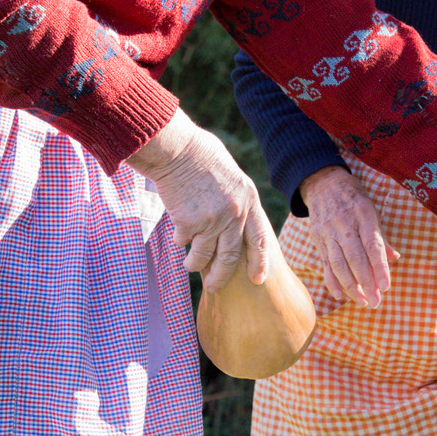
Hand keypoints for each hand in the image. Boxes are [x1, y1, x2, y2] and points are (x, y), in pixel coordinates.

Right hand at [128, 111, 270, 290]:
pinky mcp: (188, 224)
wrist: (177, 149)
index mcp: (249, 201)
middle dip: (220, 277)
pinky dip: (179, 239)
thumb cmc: (201, 157)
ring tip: (189, 265)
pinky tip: (176, 230)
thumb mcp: (232, 178)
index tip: (257, 279)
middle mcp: (234, 214)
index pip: (260, 239)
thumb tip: (236, 224)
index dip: (259, 262)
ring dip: (194, 264)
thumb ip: (236, 201)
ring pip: (202, 257)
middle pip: (230, 258)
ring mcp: (212, 221)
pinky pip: (182, 241)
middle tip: (214, 286)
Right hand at [300, 165, 400, 307]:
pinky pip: (325, 264)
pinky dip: (332, 282)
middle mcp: (345, 225)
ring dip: (351, 287)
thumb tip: (394, 258)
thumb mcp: (371, 209)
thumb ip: (381, 236)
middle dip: (367, 283)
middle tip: (376, 302)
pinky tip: (341, 296)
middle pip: (356, 259)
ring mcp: (329, 233)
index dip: (380, 268)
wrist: (322, 183)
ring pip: (339, 265)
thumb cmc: (353, 197)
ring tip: (363, 302)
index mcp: (363, 215)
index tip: (386, 287)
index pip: (373, 246)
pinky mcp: (318, 240)